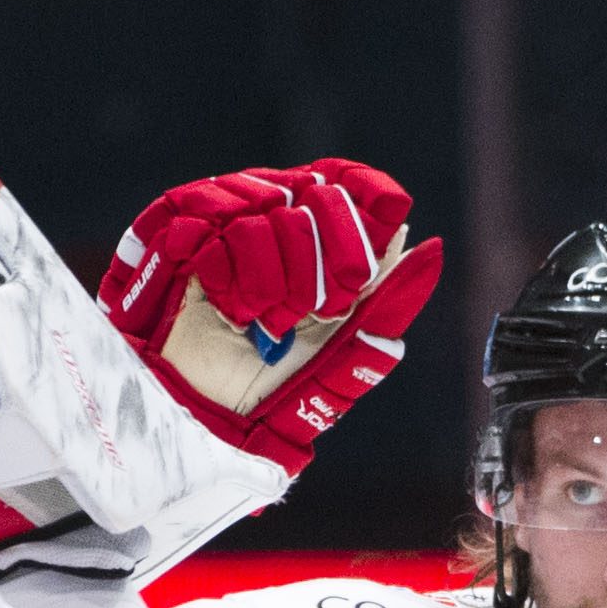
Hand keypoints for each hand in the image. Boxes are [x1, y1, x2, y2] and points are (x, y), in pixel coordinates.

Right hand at [99, 160, 442, 474]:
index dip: (366, 208)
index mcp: (322, 241)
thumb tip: (431, 250)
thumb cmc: (273, 393)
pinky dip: (227, 277)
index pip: (354, 184)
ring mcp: (227, 220)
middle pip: (318, 194)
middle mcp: (276, 218)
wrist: (202, 424)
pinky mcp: (176, 233)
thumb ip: (386, 304)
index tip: (359, 269)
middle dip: (323, 260)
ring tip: (260, 322)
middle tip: (310, 313)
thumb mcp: (343, 357)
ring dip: (270, 278)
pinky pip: (211, 227)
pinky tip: (229, 311)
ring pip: (266, 210)